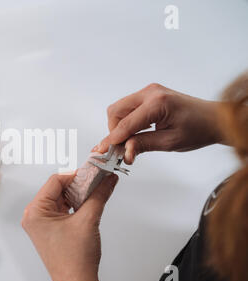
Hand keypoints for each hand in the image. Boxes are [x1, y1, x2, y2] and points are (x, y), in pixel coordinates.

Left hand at [22, 173, 118, 280]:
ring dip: (78, 194)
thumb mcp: (88, 220)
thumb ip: (99, 195)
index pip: (55, 181)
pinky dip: (76, 204)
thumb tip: (106, 181)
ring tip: (95, 190)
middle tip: (96, 180)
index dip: (75, 175)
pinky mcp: (51, 230)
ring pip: (61, 199)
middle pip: (57, 189)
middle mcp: (35, 217)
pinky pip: (63, 209)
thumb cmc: (74, 261)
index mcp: (35, 212)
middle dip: (78, 184)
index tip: (91, 172)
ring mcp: (42, 224)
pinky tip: (89, 202)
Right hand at [96, 83, 223, 163]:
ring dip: (119, 126)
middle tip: (120, 148)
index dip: (112, 139)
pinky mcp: (149, 95)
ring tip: (130, 142)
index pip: (125, 124)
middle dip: (114, 131)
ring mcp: (149, 92)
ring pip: (119, 109)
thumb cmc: (199, 129)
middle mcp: (150, 93)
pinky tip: (136, 133)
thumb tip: (124, 152)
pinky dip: (126, 121)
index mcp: (157, 103)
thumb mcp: (170, 142)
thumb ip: (143, 145)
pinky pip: (128, 107)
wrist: (214, 119)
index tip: (101, 151)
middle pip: (116, 111)